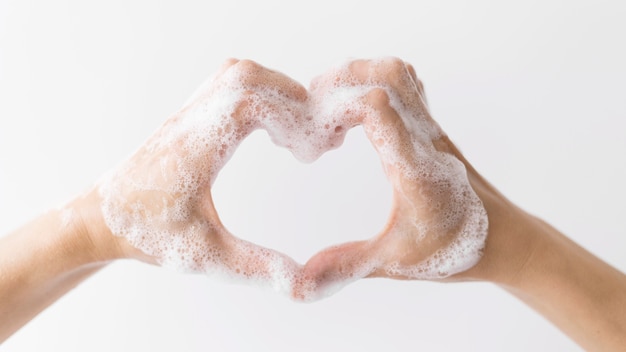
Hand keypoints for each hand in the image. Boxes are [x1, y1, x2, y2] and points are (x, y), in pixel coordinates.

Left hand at [80, 59, 312, 292]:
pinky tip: (270, 131)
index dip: (290, 116)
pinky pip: (227, 86)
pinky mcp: (187, 118)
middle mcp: (190, 122)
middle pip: (245, 76)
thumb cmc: (146, 236)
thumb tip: (303, 284)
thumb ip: (255, 267)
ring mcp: (187, 115)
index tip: (308, 152)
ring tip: (294, 135)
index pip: (248, 101)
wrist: (99, 220)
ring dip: (275, 93)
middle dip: (290, 99)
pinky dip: (258, 96)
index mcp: (195, 149)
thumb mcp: (205, 257)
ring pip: (236, 74)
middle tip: (311, 142)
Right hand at [299, 58, 493, 296]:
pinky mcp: (434, 131)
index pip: (379, 108)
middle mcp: (425, 139)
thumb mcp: (395, 263)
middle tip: (314, 106)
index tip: (317, 135)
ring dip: (361, 76)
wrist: (508, 241)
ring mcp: (432, 131)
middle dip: (343, 80)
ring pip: (399, 74)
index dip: (338, 106)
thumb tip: (301, 282)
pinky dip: (377, 84)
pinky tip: (358, 114)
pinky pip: (407, 87)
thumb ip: (346, 266)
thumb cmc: (457, 252)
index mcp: (414, 167)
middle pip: (388, 75)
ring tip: (331, 104)